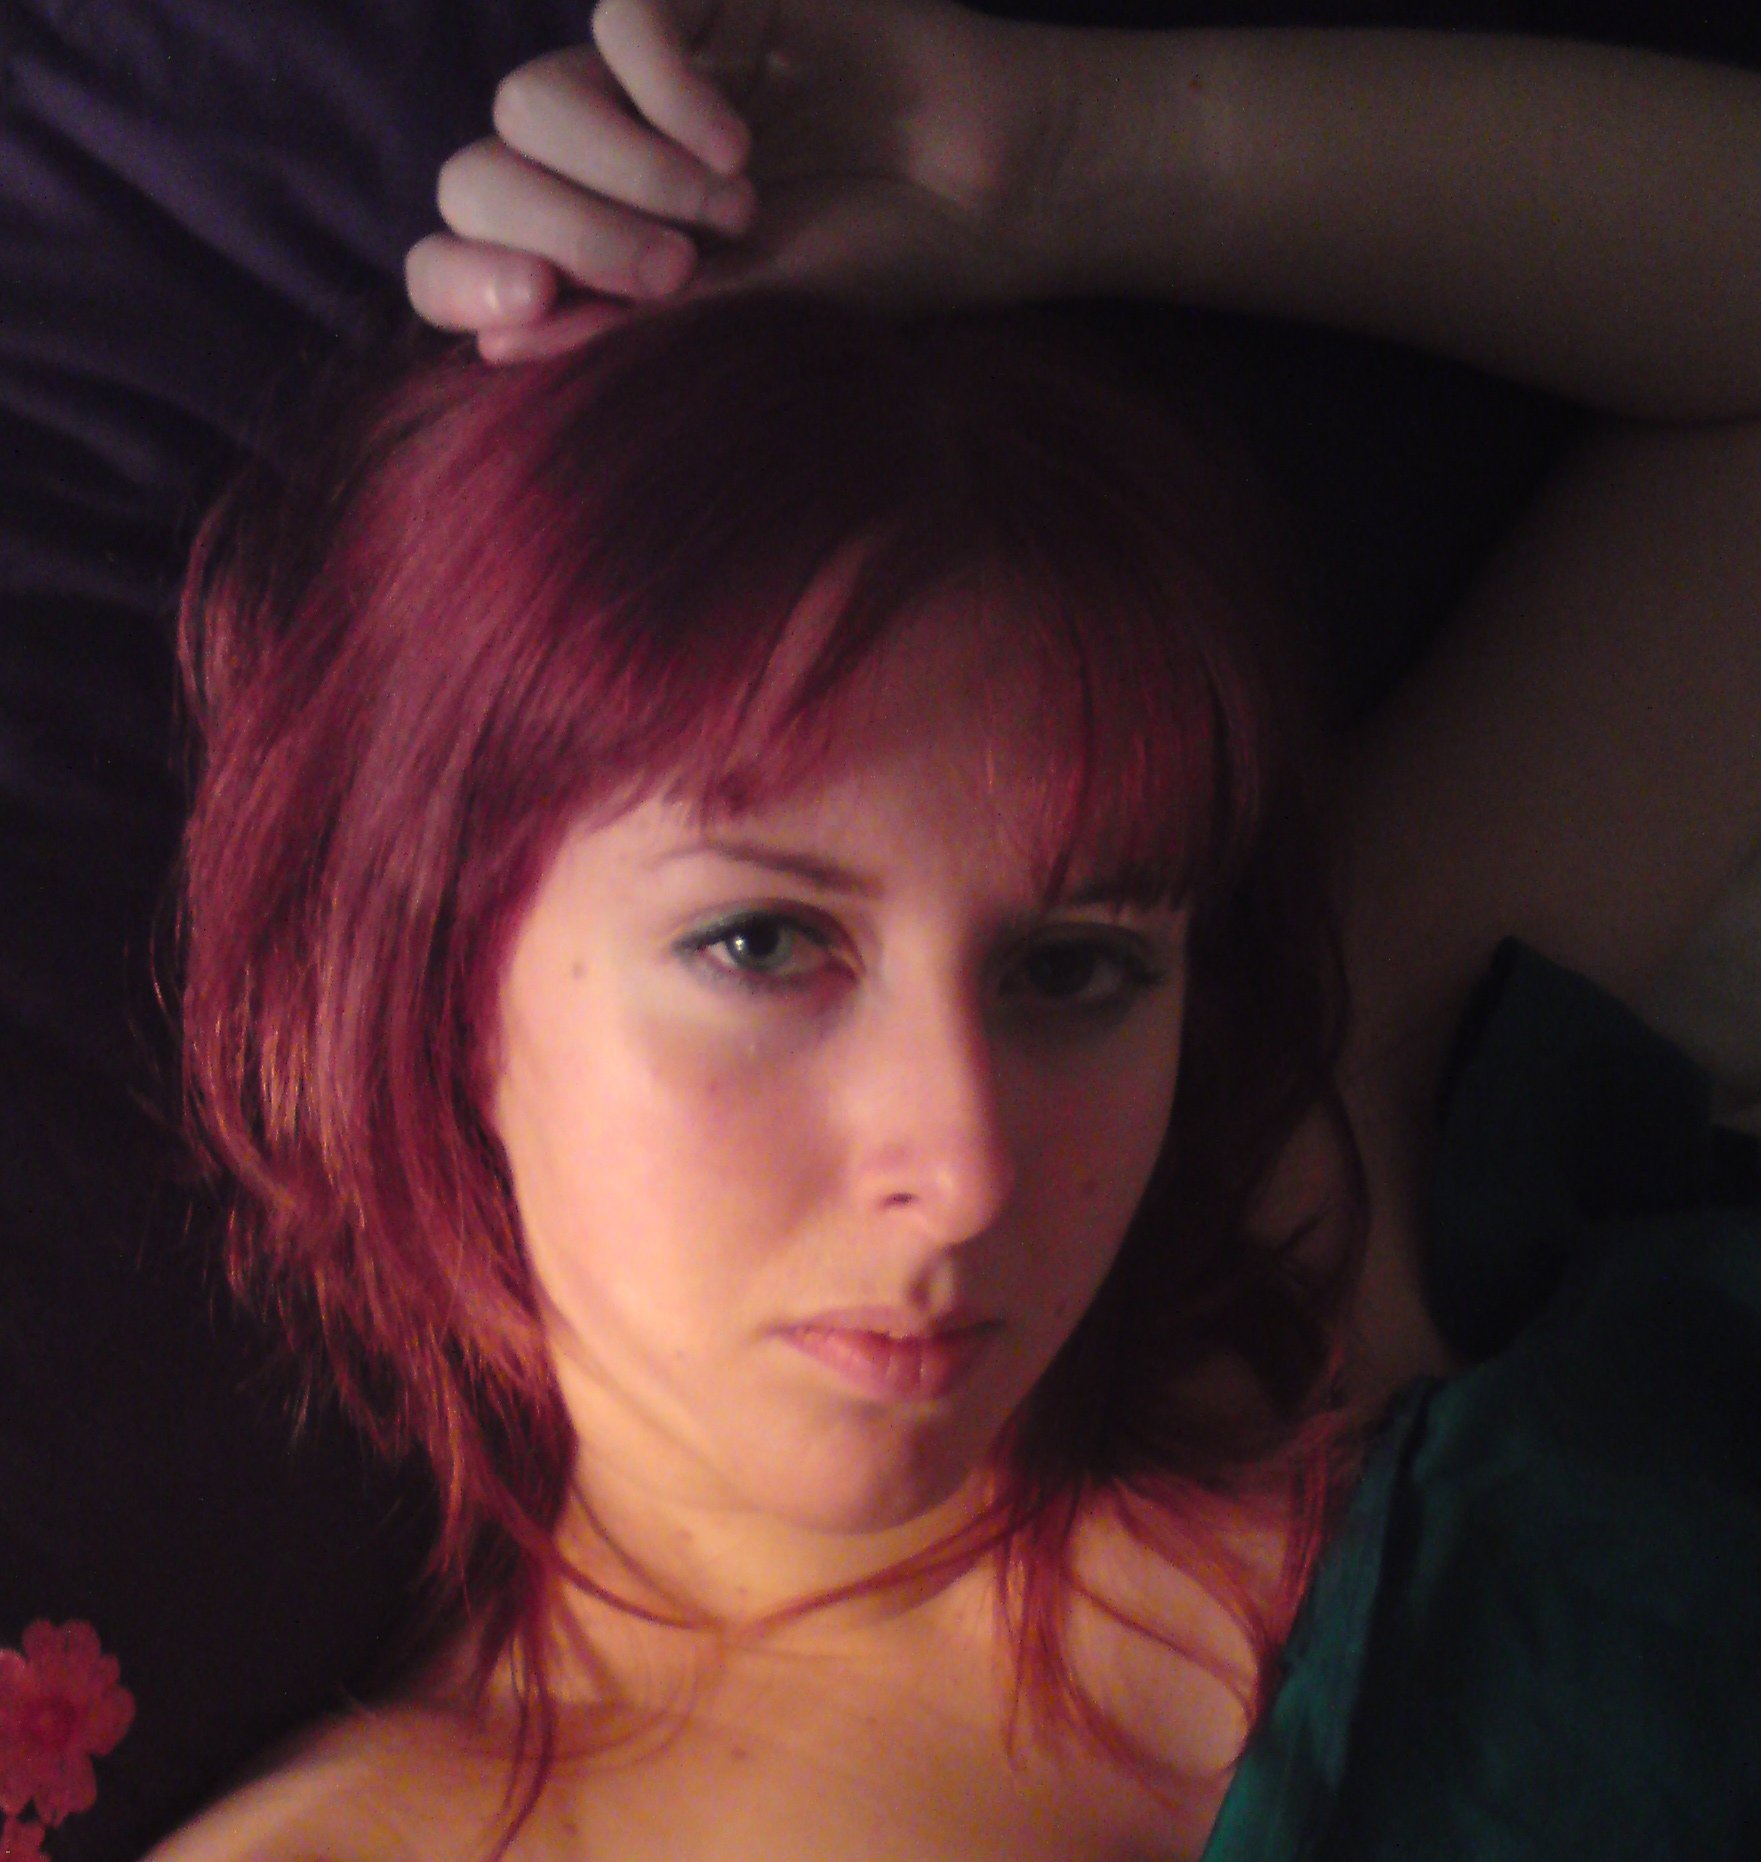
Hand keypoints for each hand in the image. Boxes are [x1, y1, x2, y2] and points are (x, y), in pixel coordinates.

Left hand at [406, 0, 1059, 361]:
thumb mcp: (740, 320)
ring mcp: (646, 80)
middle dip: (561, 231)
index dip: (462, 277)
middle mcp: (604, 160)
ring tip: (731, 214)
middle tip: (670, 276)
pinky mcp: (705, 2)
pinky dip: (663, 93)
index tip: (525, 311)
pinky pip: (621, 24)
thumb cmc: (871, 269)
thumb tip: (491, 348)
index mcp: (599, 247)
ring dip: (619, 170)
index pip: (471, 249)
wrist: (985, 197)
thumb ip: (624, 329)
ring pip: (532, 99)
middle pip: (483, 172)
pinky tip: (738, 146)